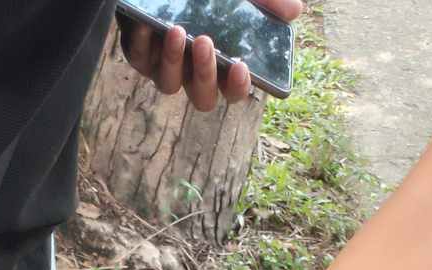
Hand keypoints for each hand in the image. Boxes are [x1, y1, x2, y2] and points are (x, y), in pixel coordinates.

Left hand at [121, 0, 300, 110]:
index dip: (239, 87)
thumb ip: (269, 1)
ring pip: (168, 84)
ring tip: (177, 31)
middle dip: (205, 75)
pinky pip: (137, 58)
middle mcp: (195, 71)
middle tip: (206, 42)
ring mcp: (166, 65)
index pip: (235, 91)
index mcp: (224, 62)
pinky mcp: (139, 52)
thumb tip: (294, 9)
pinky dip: (140, 42)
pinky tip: (146, 23)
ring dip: (173, 60)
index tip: (242, 67)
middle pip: (203, 98)